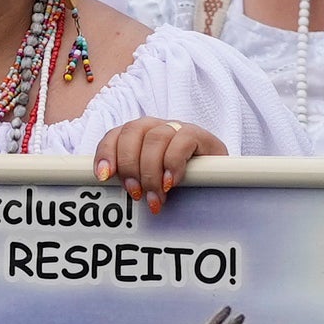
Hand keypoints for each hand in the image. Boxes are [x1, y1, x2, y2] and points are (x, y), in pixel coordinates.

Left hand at [88, 117, 221, 209]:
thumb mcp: (151, 184)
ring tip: (156, 196)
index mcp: (137, 136)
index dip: (106, 153)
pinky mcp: (198, 135)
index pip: (114, 135)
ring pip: (155, 137)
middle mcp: (154, 127)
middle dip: (130, 166)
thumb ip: (133, 183)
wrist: (219, 179)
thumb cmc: (179, 184)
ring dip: (151, 171)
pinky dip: (172, 163)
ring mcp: (176, 128)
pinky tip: (171, 182)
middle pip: (131, 133)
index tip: (104, 176)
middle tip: (136, 194)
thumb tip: (114, 195)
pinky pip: (181, 141)